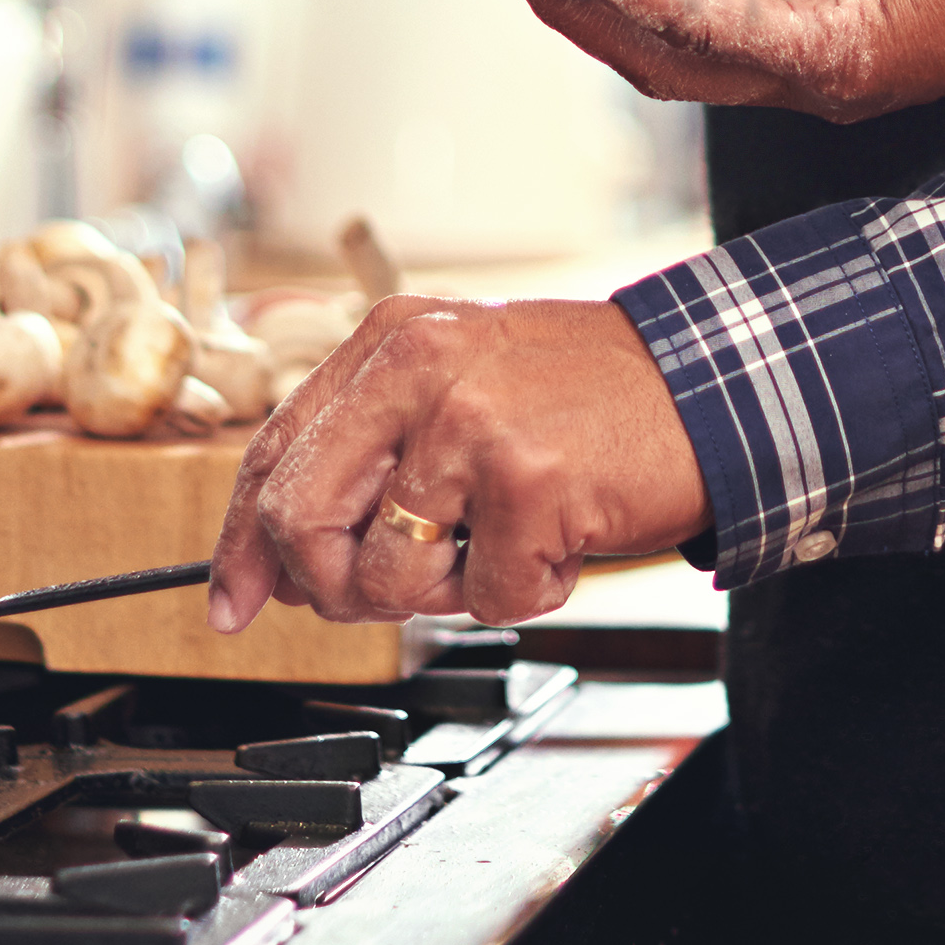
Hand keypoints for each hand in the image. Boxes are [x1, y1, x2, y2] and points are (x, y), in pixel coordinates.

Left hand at [209, 296, 708, 627]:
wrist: (712, 383)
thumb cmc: (592, 396)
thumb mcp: (463, 384)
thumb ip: (377, 449)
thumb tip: (284, 557)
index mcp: (391, 342)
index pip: (274, 451)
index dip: (241, 543)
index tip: (231, 602)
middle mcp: (417, 370)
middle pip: (298, 518)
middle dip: (327, 586)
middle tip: (377, 597)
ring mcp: (469, 424)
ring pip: (386, 579)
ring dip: (445, 595)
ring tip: (500, 546)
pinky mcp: (526, 481)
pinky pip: (486, 600)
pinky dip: (527, 594)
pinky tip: (560, 544)